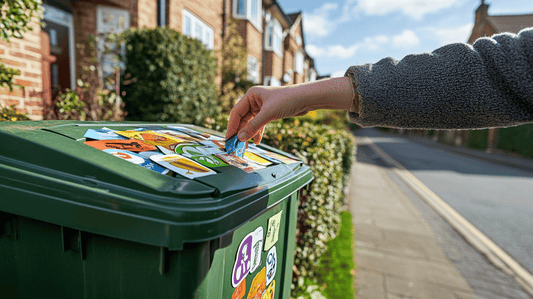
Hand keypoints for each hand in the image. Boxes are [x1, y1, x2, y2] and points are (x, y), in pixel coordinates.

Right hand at [226, 77, 354, 142]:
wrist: (305, 99)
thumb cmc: (287, 100)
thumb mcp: (268, 114)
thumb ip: (253, 127)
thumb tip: (240, 138)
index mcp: (251, 95)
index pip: (236, 112)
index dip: (231, 126)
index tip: (228, 139)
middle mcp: (254, 100)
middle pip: (242, 119)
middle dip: (240, 132)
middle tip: (236, 146)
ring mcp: (261, 107)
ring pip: (250, 123)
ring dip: (248, 134)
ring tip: (246, 146)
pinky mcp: (269, 113)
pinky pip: (259, 124)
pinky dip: (257, 132)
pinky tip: (257, 141)